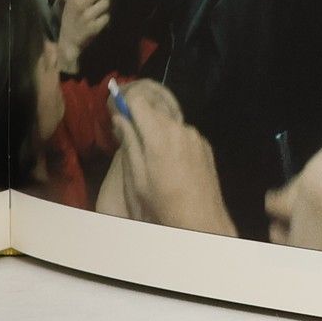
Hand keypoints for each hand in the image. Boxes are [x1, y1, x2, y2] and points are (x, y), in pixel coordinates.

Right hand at [54, 0, 110, 74]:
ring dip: (105, 7)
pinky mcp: (94, 28)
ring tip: (99, 11)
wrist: (68, 39)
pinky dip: (106, 19)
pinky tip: (100, 20)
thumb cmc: (70, 13)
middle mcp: (79, 2)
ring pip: (107, 3)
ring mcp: (87, 15)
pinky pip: (108, 17)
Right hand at [105, 81, 236, 235]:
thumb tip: (119, 118)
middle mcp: (179, 128)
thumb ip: (129, 143)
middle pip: (154, 106)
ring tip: (151, 151)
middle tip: (129, 128)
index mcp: (159, 134)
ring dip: (157, 127)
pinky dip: (173, 138)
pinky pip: (183, 133)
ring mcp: (195, 136)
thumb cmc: (164, 203)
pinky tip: (171, 161)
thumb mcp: (138, 178)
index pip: (138, 100)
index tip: (116, 109)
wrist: (202, 221)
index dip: (125, 101)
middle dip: (140, 113)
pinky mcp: (204, 144)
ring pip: (169, 120)